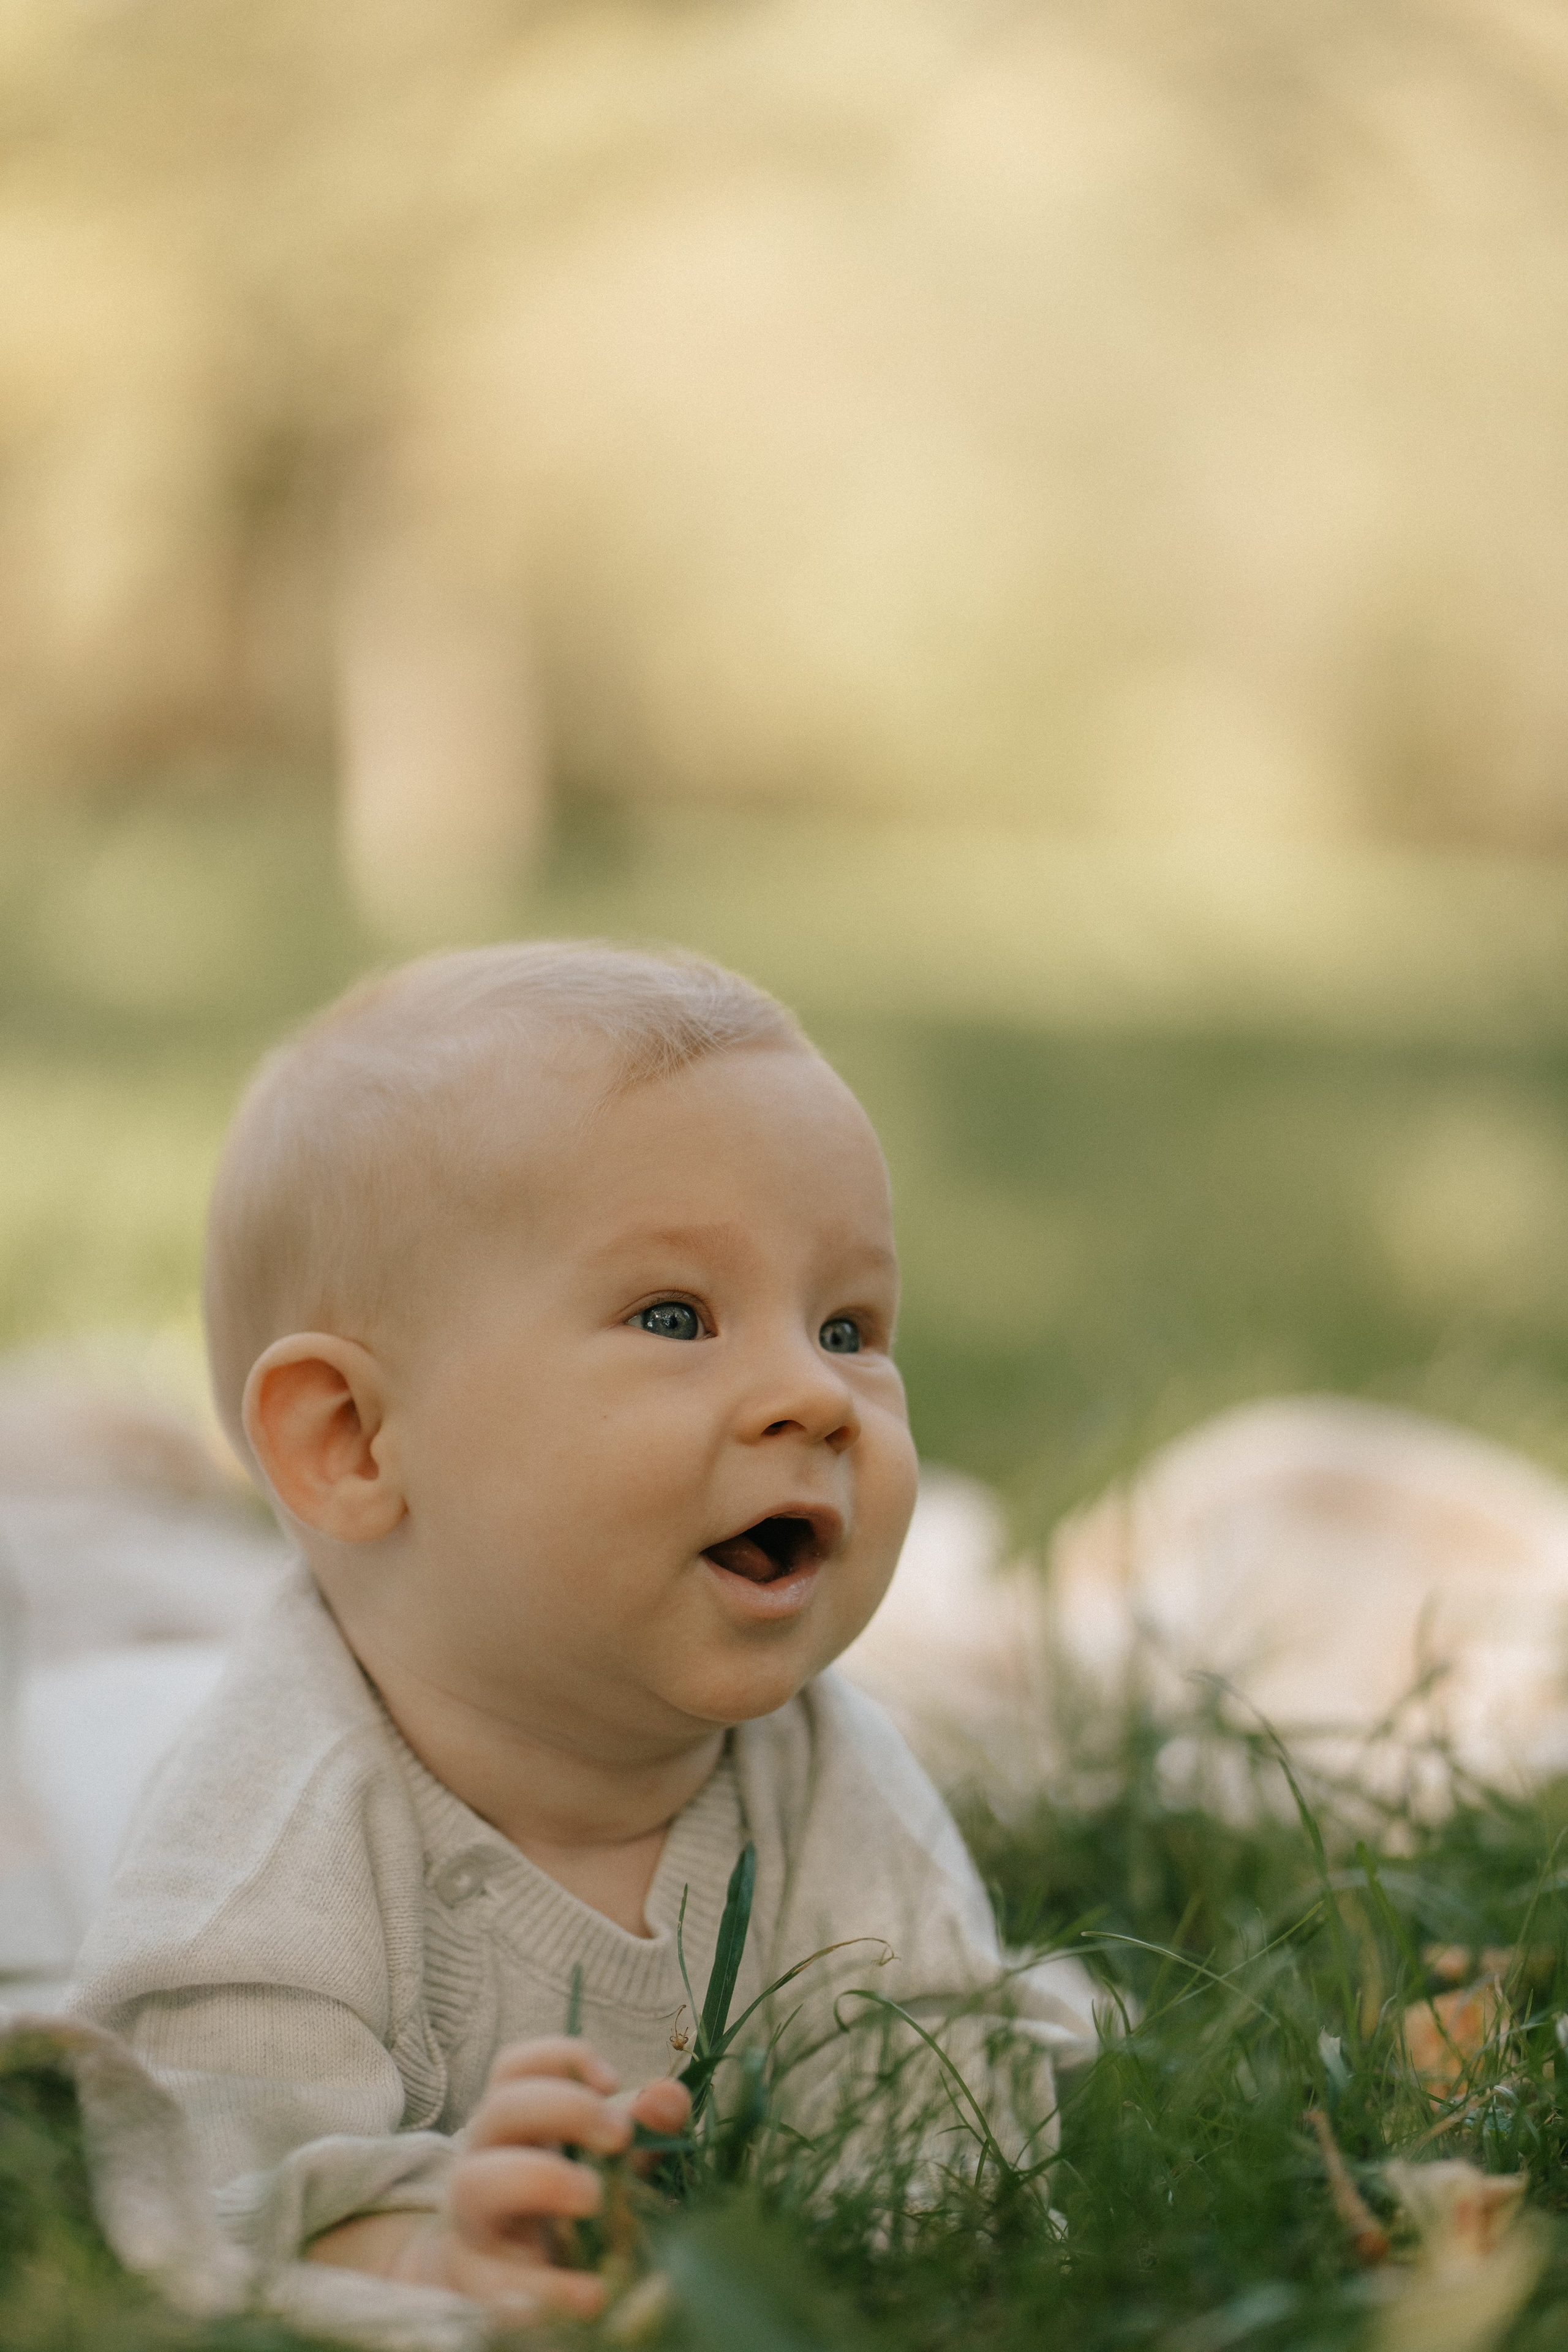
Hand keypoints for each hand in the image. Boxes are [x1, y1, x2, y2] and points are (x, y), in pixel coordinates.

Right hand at [312, 2037, 689, 2322]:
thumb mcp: (600, 2165)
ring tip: (594, 2199)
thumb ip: (640, 2130)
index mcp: (512, 2126)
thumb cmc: (558, 2212)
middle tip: (620, 2136)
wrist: (500, 2290)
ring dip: (540, 2179)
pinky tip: (590, 2295)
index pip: (514, 2069)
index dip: (559, 2058)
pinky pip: (493, 2284)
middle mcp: (482, 2162)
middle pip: (500, 2109)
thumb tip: (671, 2096)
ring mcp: (471, 2225)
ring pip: (477, 2184)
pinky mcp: (475, 2288)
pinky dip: (542, 2289)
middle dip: (563, 2109)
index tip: (612, 2081)